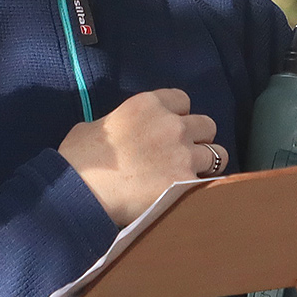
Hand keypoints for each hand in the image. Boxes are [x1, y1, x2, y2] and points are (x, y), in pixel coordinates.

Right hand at [58, 90, 217, 225]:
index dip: (178, 115)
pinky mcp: (187, 183)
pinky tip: (191, 195)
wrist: (80, 191)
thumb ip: (117, 122)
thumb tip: (117, 131)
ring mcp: (183, 153)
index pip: (183, 100)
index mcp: (149, 104)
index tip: (169, 130)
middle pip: (206, 125)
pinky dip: (202, 188)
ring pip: (217, 153)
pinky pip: (210, 183)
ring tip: (190, 176)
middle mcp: (172, 124)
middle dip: (198, 138)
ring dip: (205, 164)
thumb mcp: (95, 126)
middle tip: (182, 154)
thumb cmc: (79, 159)